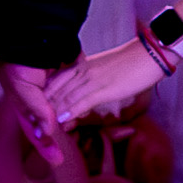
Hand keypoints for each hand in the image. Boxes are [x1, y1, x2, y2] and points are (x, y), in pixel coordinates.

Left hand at [32, 44, 164, 129]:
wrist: (151, 54)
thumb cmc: (132, 64)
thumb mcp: (105, 74)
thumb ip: (91, 85)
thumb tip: (82, 104)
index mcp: (81, 67)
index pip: (55, 83)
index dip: (43, 99)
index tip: (33, 112)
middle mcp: (83, 71)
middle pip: (56, 90)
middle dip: (42, 108)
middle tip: (31, 124)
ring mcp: (93, 78)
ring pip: (66, 97)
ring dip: (52, 114)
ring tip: (41, 128)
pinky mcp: (105, 87)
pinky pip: (83, 100)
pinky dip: (70, 111)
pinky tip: (61, 120)